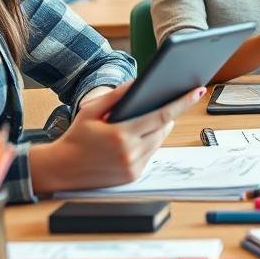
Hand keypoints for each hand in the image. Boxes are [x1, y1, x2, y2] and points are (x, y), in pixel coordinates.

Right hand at [30, 81, 204, 193]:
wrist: (61, 169)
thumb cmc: (76, 137)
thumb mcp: (91, 111)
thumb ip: (117, 95)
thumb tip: (139, 82)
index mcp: (121, 135)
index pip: (162, 115)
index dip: (182, 102)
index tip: (198, 91)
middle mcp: (131, 153)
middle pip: (164, 128)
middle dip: (168, 115)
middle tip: (164, 103)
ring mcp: (134, 167)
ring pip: (159, 142)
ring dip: (158, 130)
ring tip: (144, 121)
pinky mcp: (134, 176)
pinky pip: (151, 154)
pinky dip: (149, 144)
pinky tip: (136, 137)